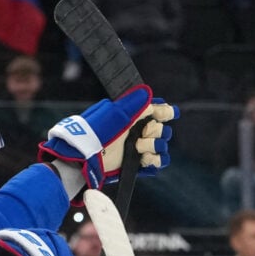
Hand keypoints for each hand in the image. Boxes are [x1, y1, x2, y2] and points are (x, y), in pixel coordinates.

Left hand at [39, 85, 177, 190]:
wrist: (86, 155)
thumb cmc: (97, 131)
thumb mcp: (116, 113)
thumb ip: (136, 103)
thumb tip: (148, 91)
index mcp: (132, 116)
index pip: (156, 111)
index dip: (165, 112)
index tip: (169, 113)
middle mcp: (136, 131)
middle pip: (162, 129)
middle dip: (156, 131)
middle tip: (143, 133)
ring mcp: (136, 148)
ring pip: (161, 146)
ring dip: (154, 146)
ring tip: (140, 148)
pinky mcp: (136, 164)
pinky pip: (157, 162)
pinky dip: (155, 160)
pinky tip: (145, 158)